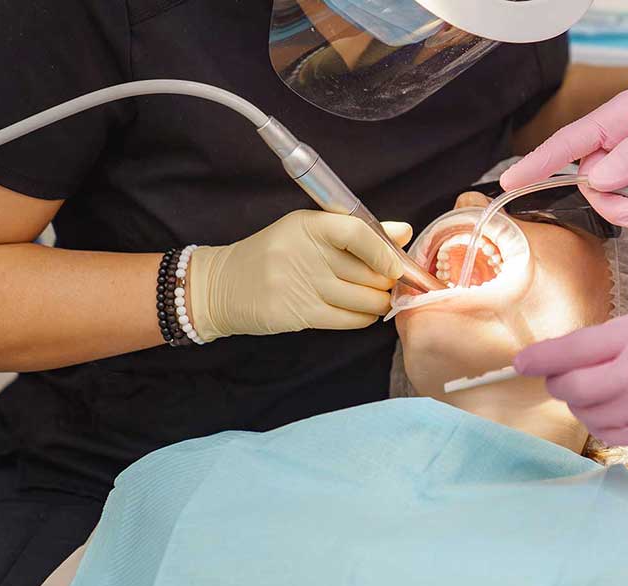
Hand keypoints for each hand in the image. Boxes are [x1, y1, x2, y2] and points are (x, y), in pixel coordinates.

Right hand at [187, 210, 411, 340]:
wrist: (223, 285)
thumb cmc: (275, 255)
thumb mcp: (308, 232)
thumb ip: (358, 231)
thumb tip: (404, 231)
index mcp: (308, 225)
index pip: (357, 232)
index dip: (384, 252)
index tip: (396, 265)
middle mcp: (304, 252)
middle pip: (366, 272)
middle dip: (384, 282)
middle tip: (385, 284)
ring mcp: (300, 284)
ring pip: (362, 299)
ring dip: (377, 303)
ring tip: (374, 299)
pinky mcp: (298, 313)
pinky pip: (347, 319)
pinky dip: (362, 318)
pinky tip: (361, 313)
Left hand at [514, 299, 627, 453]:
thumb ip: (625, 332)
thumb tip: (590, 349)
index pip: (570, 351)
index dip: (539, 359)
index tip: (522, 363)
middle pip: (571, 390)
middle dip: (559, 385)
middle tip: (563, 378)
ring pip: (590, 418)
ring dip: (584, 407)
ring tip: (601, 393)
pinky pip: (617, 435)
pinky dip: (608, 424)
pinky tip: (623, 411)